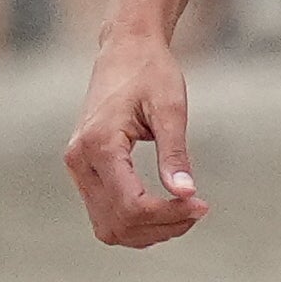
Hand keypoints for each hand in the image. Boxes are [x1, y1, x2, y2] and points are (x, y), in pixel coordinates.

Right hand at [64, 33, 209, 248]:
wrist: (124, 50)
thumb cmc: (150, 73)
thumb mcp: (170, 108)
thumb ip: (175, 153)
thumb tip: (188, 194)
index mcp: (99, 144)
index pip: (130, 205)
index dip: (168, 215)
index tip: (202, 205)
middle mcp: (80, 160)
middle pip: (118, 223)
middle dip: (161, 227)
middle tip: (198, 210)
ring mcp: (77, 168)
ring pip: (108, 227)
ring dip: (149, 231)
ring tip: (185, 212)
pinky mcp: (84, 170)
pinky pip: (106, 214)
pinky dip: (136, 222)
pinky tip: (166, 209)